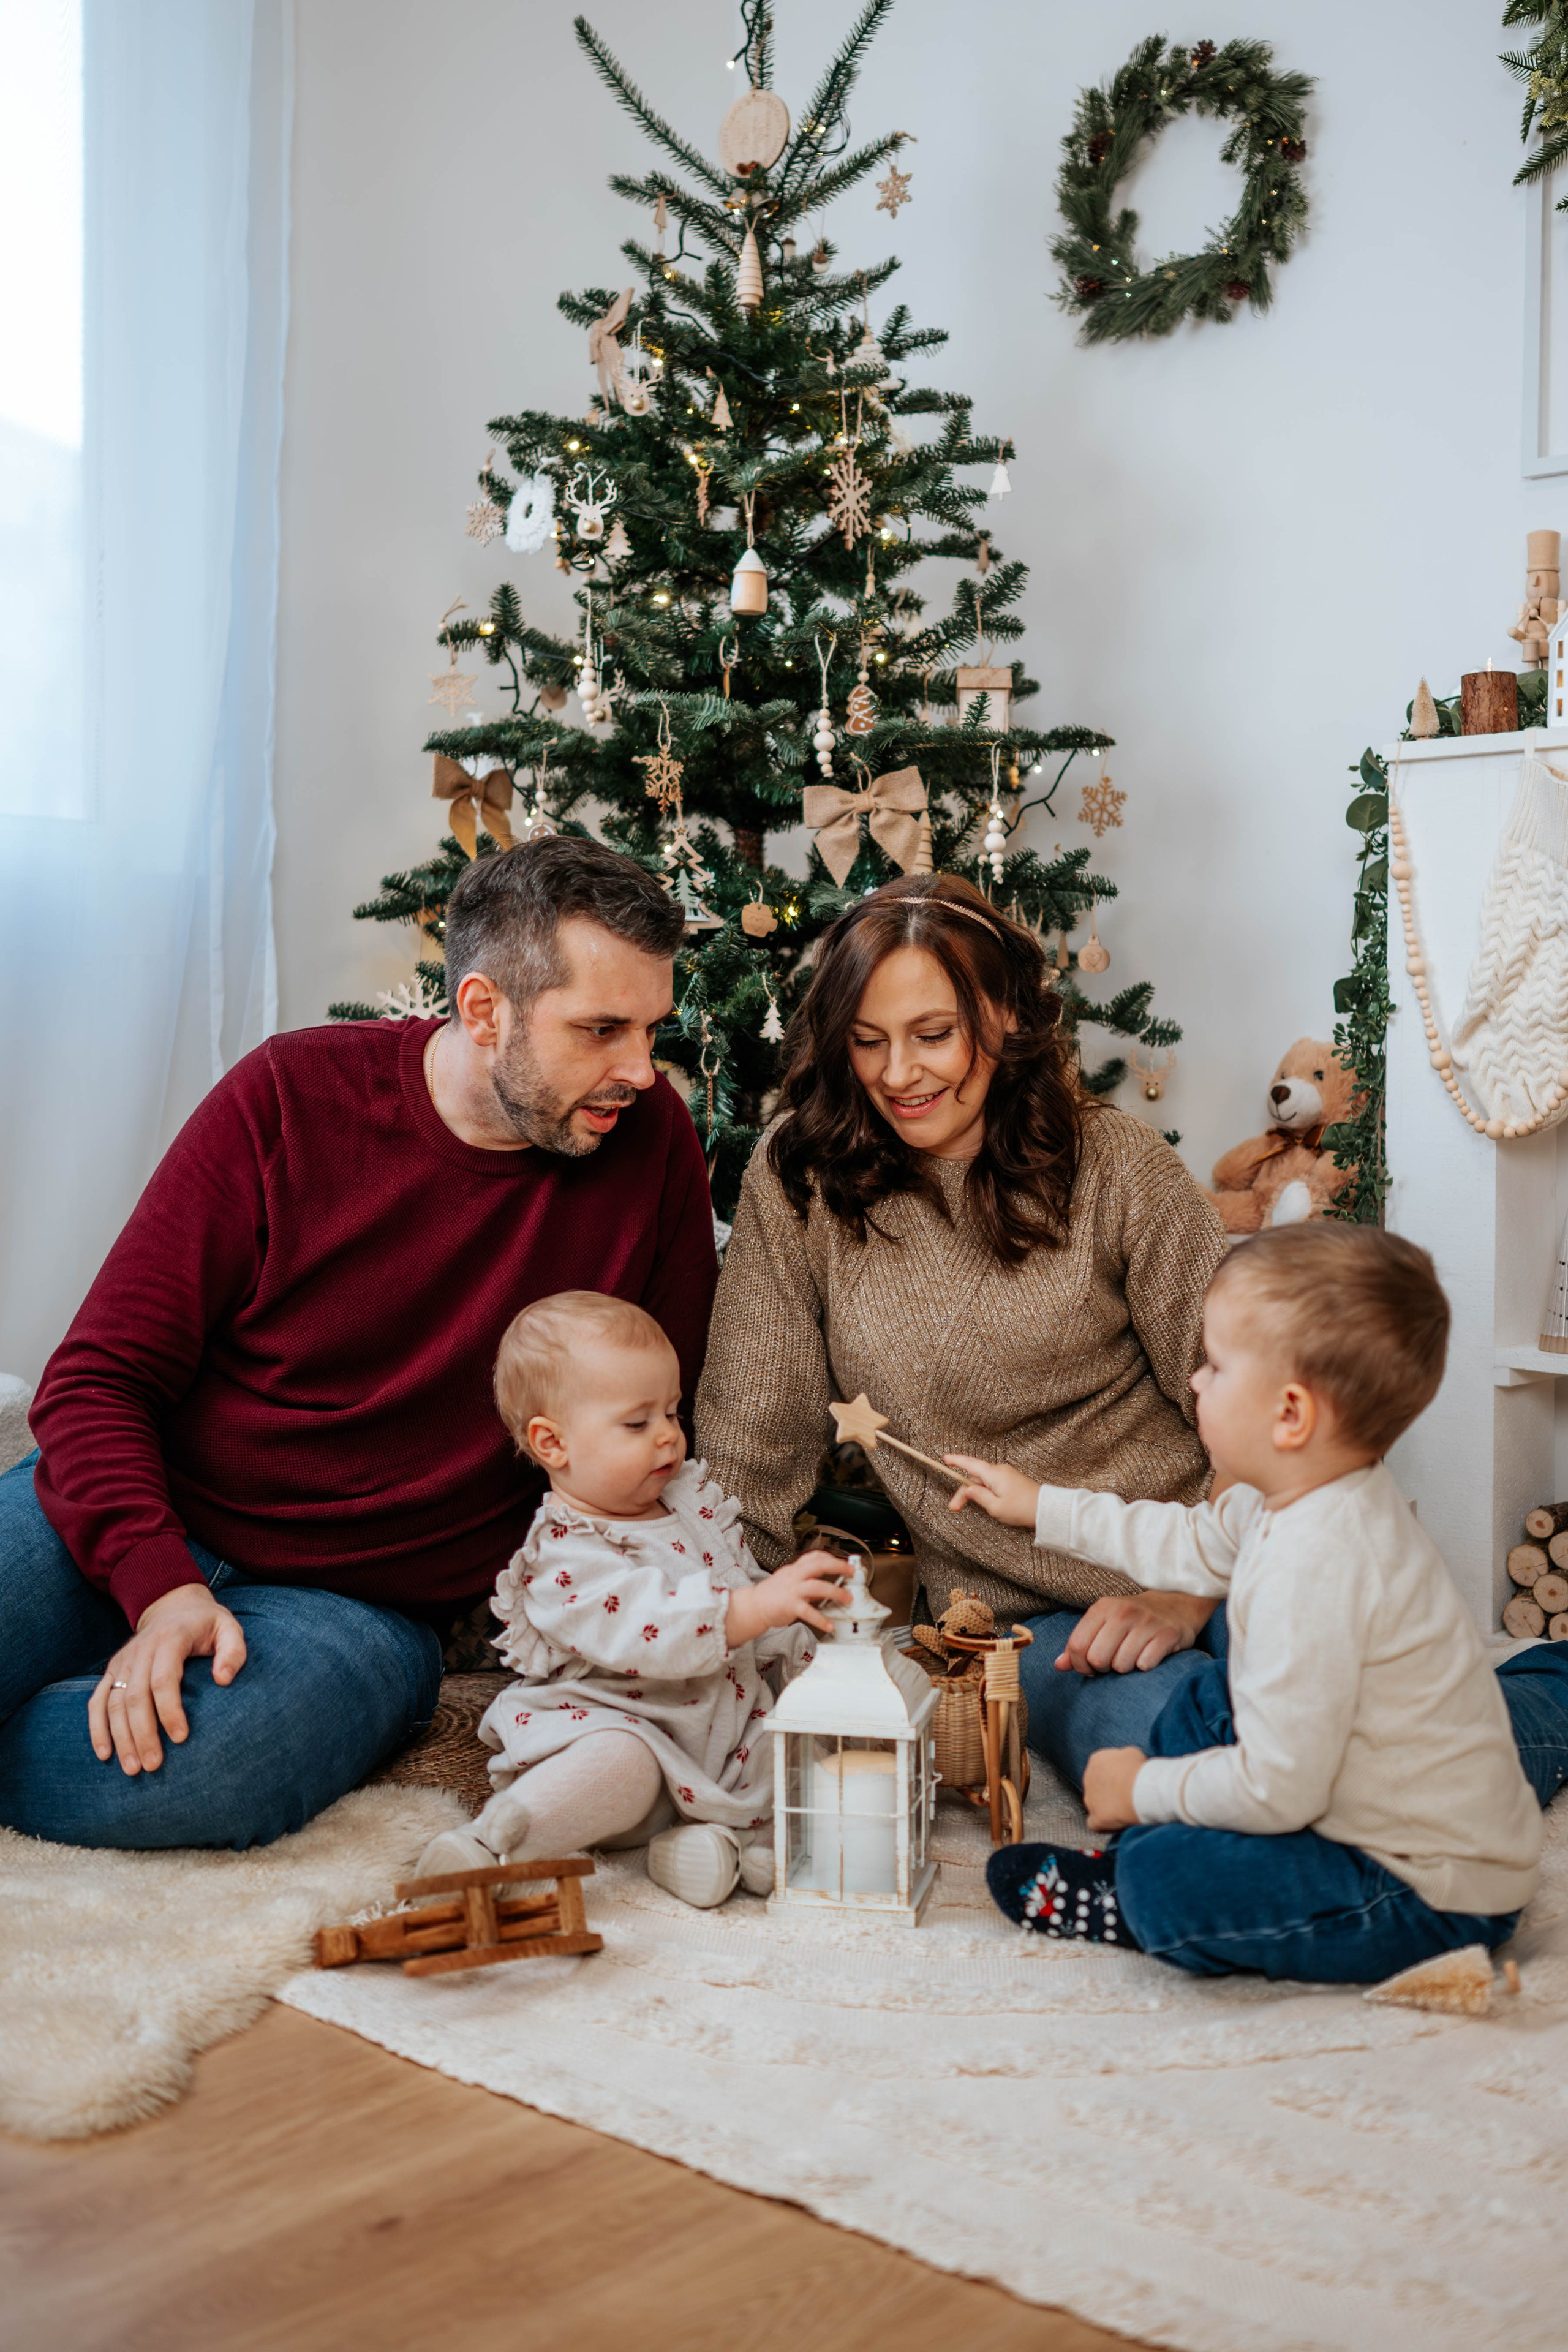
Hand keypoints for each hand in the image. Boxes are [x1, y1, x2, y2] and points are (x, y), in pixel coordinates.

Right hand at [88, 1583, 247, 1775]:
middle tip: (154, 1766)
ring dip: (120, 1738)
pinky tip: (105, 1754)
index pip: (164, 1679)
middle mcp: (140, 1651)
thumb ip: (233, 1651)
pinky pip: (97, 1701)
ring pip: (113, 1703)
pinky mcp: (112, 1671)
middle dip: (142, 1734)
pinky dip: (97, 1728)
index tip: (180, 1738)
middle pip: (135, 1697)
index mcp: (170, 1639)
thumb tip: (224, 1680)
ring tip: (133, 1769)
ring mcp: (122, 1661)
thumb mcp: (229, 1628)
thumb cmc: (206, 1624)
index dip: (170, 1710)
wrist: (171, 1606)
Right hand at [726, 1549, 846, 1645]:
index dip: (831, 1557)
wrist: (754, 1606)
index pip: (814, 1557)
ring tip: (847, 1599)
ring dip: (836, 1592)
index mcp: (795, 1569)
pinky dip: (821, 1620)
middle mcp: (795, 1576)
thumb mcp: (789, 1581)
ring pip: (818, 1586)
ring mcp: (793, 1590)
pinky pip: (809, 1612)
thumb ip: (807, 1582)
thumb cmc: (772, 1594)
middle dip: (838, 1566)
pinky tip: (829, 1626)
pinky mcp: (790, 1606)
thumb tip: (827, 1587)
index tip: (844, 1562)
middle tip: (852, 1571)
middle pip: (818, 1565)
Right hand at [944, 1454, 1040, 1527]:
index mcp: (994, 1474)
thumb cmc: (1021, 1509)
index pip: (970, 1464)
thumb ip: (979, 1496)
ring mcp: (1007, 1474)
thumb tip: (968, 1489)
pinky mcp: (1012, 1480)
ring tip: (969, 1507)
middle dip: (964, 1490)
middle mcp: (1000, 1470)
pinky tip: (985, 1502)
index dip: (956, 1461)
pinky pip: (993, 1482)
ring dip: (975, 1492)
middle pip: (975, 1476)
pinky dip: (985, 1490)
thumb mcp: (995, 1507)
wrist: (1046, 1509)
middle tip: (955, 1507)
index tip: (945, 1459)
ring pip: (984, 1480)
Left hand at [1054, 1590, 1214, 1677]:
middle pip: (1098, 1658)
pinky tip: (1148, 1655)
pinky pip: (1145, 1664)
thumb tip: (1059, 1665)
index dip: (1080, 1664)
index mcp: (1102, 1608)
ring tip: (1131, 1657)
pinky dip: (1145, 1666)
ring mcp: (1147, 1622)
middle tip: (1112, 1663)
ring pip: (1122, 1665)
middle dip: (1103, 1668)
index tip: (1090, 1667)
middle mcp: (1123, 1612)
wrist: (1175, 1606)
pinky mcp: (1168, 1634)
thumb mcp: (1102, 1624)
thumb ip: (1079, 1644)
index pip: (1077, 1645)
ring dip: (1126, 1668)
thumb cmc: (1131, 1620)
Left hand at [1083, 1745, 1145, 1832]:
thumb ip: (1122, 1757)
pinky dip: (1102, 1825)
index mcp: (1096, 1760)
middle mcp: (1088, 1778)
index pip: (1101, 1767)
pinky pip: (1094, 1823)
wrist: (1139, 1790)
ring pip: (1093, 1804)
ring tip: (1122, 1810)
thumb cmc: (1138, 1770)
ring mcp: (1090, 1799)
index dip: (1113, 1775)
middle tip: (1125, 1794)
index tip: (1124, 1780)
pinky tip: (1113, 1823)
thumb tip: (1125, 1764)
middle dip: (1108, 1790)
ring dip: (1104, 1807)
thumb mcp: (1132, 1753)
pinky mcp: (1096, 1817)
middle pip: (1096, 1786)